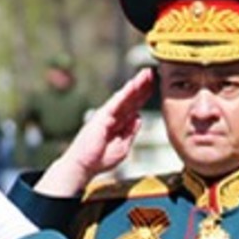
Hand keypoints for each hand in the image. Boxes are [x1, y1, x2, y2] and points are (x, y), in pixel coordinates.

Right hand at [36, 68, 154, 196]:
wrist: (84, 165)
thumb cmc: (99, 159)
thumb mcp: (123, 147)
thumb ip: (130, 132)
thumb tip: (138, 117)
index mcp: (119, 124)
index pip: (134, 107)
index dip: (144, 96)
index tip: (155, 86)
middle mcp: (113, 116)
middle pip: (131, 99)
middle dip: (142, 86)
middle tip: (153, 72)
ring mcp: (107, 115)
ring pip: (125, 97)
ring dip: (136, 85)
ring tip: (147, 74)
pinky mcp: (102, 116)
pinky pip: (116, 102)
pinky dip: (125, 93)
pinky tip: (134, 84)